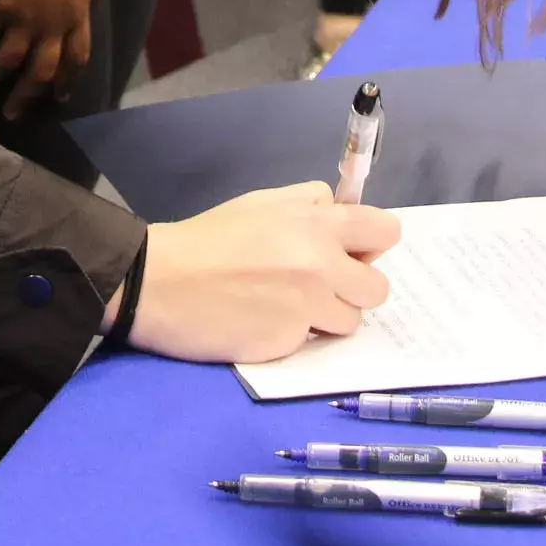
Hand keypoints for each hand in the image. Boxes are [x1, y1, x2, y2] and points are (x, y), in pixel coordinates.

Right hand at [0, 0, 99, 119]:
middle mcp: (52, 26)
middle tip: (11, 113)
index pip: (76, 60)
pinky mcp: (1, 5)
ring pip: (7, 61)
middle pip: (40, 71)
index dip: (67, 80)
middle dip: (25, 96)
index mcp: (77, 17)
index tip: (59, 96)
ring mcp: (26, 18)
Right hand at [123, 182, 399, 363]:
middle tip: (319, 286)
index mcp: (316, 224)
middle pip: (377, 287)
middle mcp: (321, 265)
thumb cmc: (209, 238)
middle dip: (352, 288)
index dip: (371, 244)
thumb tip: (343, 212)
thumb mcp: (262, 203)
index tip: (351, 252)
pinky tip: (264, 322)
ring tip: (287, 306)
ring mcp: (308, 307)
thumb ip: (309, 204)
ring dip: (327, 317)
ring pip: (350, 321)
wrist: (160, 282)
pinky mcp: (289, 342)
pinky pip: (313, 342)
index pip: (385, 231)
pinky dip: (295, 335)